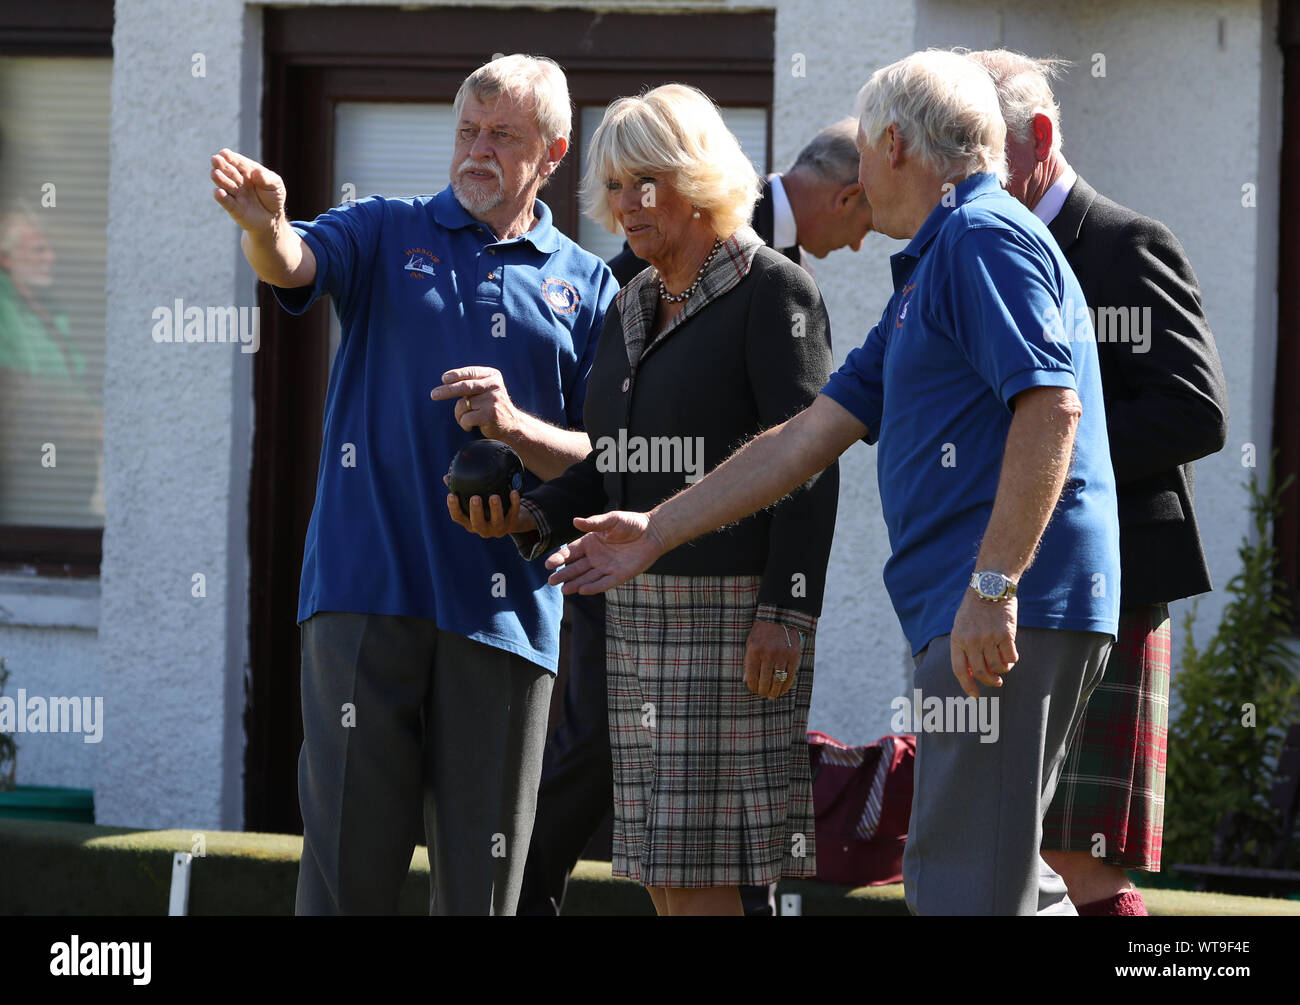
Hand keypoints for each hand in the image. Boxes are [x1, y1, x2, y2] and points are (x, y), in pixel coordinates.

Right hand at [210, 148, 286, 232]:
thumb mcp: (276, 185)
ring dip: (219, 179)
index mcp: (248, 172)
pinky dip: (221, 197)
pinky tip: (218, 192)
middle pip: (229, 172)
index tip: (224, 153)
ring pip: (225, 185)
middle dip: (222, 165)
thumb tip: (257, 172)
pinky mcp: (233, 208)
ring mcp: (235, 194)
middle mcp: (239, 181)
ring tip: (215, 173)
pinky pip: (226, 202)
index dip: (232, 158)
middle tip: (215, 159)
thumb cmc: (273, 197)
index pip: (239, 163)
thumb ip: (268, 179)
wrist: (272, 218)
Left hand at [430, 367, 520, 440]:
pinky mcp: (490, 415)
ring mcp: (493, 400)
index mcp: (493, 376)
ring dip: (460, 414)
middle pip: (465, 386)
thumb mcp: (486, 389)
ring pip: (463, 405)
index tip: (444, 379)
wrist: (511, 425)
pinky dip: (464, 423)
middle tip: (434, 395)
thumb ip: (471, 383)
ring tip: (468, 419)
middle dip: (447, 391)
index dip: (456, 375)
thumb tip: (445, 380)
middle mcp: (494, 386)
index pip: (471, 373)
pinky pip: (466, 418)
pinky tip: (470, 426)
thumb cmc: (491, 406)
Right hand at [444, 475, 532, 538]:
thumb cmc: (487, 509)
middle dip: (476, 511)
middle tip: (475, 497)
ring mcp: (498, 529)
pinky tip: (514, 492)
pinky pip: (514, 514)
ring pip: (496, 521)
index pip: (458, 517)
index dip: (453, 508)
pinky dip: (514, 504)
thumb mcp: (476, 502)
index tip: (451, 495)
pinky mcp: (512, 524)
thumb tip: (447, 476)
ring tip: (494, 496)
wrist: (512, 521)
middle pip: (477, 522)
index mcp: (470, 522)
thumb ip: (463, 490)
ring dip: (495, 509)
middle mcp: (483, 529)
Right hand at [545, 510, 667, 593]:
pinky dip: (593, 587)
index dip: (560, 558)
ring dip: (575, 583)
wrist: (654, 532)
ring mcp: (607, 567)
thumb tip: (575, 521)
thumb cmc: (632, 523)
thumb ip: (594, 523)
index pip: (571, 552)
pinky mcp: (619, 575)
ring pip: (587, 578)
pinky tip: (582, 590)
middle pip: (576, 568)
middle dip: (564, 574)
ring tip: (563, 589)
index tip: (549, 564)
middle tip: (551, 581)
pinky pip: (604, 583)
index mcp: (591, 542)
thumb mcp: (612, 520)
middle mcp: (596, 557)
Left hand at [744, 620, 801, 700]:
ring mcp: (782, 655)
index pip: (752, 675)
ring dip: (775, 691)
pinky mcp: (794, 656)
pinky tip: (783, 689)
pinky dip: (786, 685)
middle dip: (763, 691)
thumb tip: (746, 681)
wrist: (780, 617)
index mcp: (755, 650)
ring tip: (772, 696)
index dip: (752, 686)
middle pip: (765, 680)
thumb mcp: (750, 643)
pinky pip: (790, 675)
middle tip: (763, 695)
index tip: (753, 690)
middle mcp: (768, 653)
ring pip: (778, 680)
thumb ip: (748, 661)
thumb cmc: (762, 632)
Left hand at [949, 591, 1018, 697]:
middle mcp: (972, 641)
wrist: (990, 587)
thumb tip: (971, 671)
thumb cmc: (974, 608)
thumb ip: (963, 646)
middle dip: (989, 681)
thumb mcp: (960, 625)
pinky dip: (1012, 661)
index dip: (967, 685)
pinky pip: (1011, 657)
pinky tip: (1010, 656)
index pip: (960, 669)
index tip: (975, 695)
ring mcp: (989, 638)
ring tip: (1004, 666)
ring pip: (998, 666)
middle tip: (996, 682)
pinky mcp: (1005, 635)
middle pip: (981, 671)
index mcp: (958, 639)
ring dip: (1002, 670)